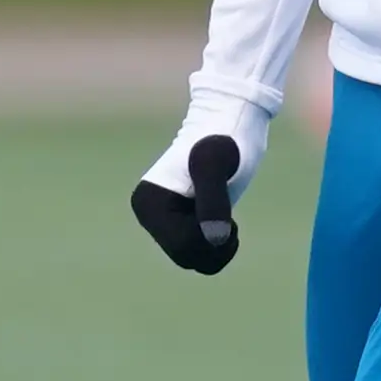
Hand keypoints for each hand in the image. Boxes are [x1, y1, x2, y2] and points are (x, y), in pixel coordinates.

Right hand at [129, 134, 244, 273]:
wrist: (232, 121)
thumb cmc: (225, 138)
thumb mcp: (219, 165)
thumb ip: (214, 200)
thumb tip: (214, 240)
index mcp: (148, 203)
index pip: (183, 246)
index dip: (213, 237)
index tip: (228, 214)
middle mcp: (148, 213)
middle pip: (186, 257)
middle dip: (215, 245)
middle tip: (232, 218)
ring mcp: (161, 219)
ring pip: (193, 259)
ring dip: (218, 247)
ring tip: (228, 218)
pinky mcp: (177, 221)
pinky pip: (197, 253)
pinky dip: (217, 247)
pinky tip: (224, 222)